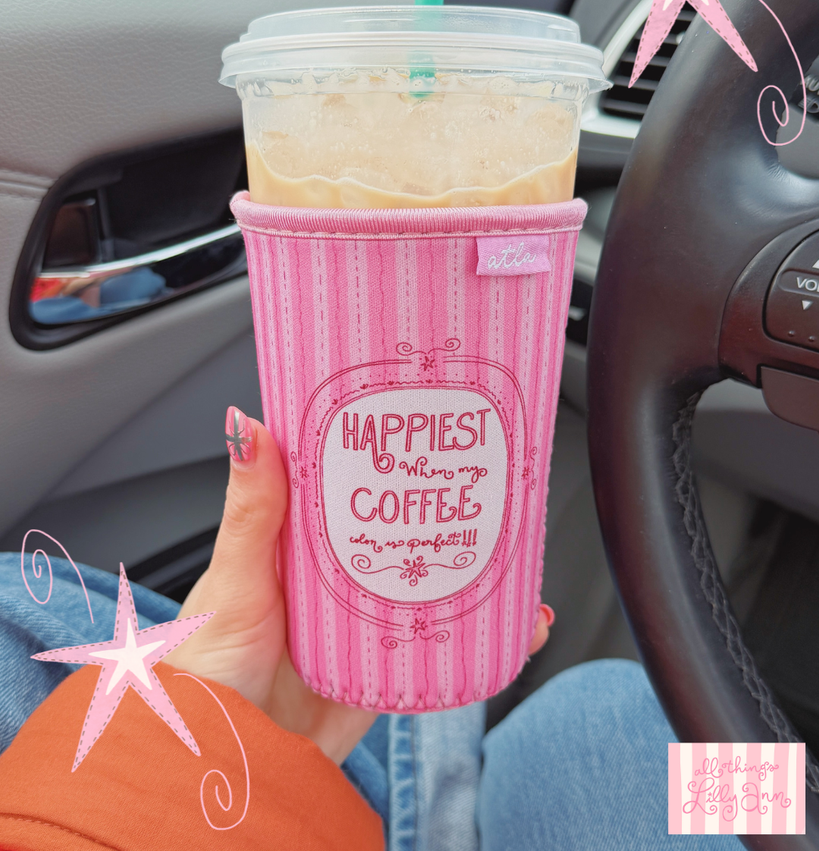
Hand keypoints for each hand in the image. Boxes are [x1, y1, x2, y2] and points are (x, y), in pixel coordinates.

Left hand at [165, 407, 551, 764]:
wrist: (226, 759)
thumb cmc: (208, 664)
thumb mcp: (236, 578)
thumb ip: (251, 511)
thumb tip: (246, 427)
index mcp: (300, 539)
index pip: (347, 480)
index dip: (383, 450)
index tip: (426, 417)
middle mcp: (337, 573)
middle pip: (399, 529)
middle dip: (444, 508)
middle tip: (490, 480)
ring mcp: (364, 620)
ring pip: (428, 582)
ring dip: (474, 567)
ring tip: (517, 548)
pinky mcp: (387, 668)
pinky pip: (440, 646)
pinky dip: (481, 635)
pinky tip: (520, 626)